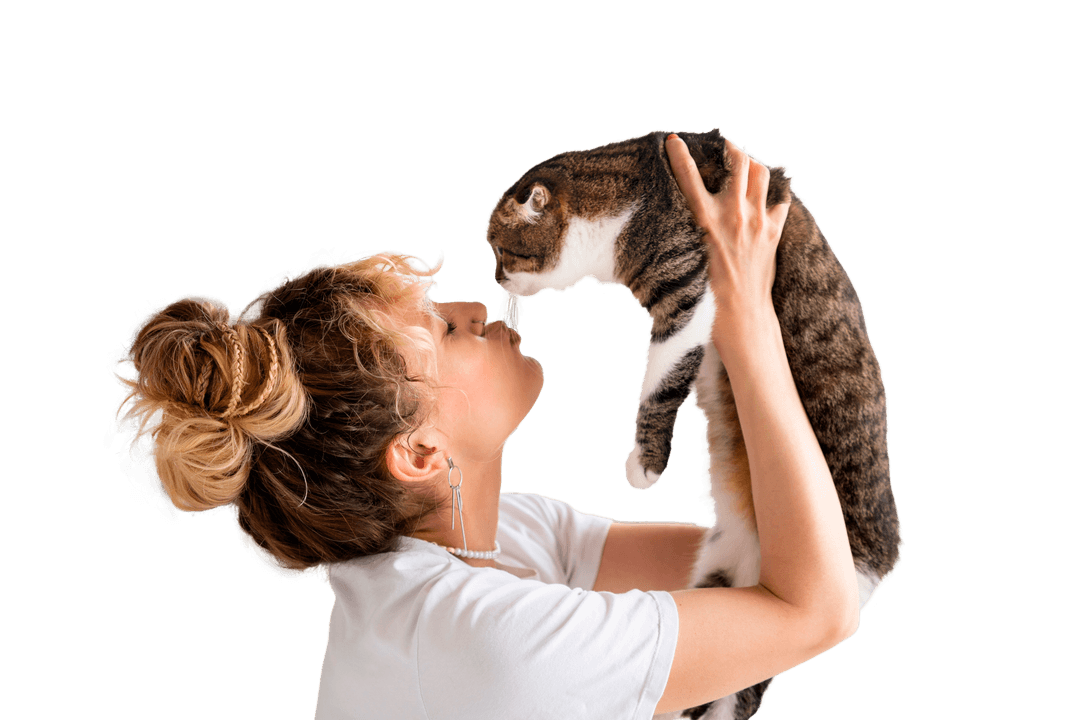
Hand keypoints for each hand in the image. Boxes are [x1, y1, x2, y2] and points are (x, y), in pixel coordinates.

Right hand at [665, 134, 789, 324]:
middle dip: (731, 147)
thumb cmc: (706, 291)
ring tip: (746, 166)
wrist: (739, 314)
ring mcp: (756, 220)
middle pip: (739, 160)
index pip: (688, 175)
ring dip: (753, 165)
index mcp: (703, 219)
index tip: (672, 140)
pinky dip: (774, 194)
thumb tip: (683, 214)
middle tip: (725, 146)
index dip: (678, 153)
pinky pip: (780, 201)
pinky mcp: (773, 232)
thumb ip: (689, 227)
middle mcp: (732, 214)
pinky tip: (767, 197)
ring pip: (761, 173)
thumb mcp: (688, 254)